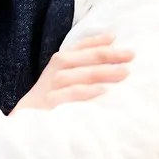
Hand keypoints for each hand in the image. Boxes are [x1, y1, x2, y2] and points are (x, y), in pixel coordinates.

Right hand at [12, 35, 132, 114]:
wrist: (28, 121)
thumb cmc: (54, 99)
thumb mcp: (68, 80)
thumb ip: (85, 69)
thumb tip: (117, 62)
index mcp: (60, 63)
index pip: (78, 47)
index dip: (96, 40)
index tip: (115, 37)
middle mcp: (55, 72)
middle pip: (79, 58)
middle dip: (106, 55)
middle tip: (130, 55)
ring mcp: (51, 88)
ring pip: (75, 75)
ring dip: (100, 71)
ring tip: (124, 72)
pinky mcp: (49, 104)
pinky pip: (68, 95)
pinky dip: (85, 92)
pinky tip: (103, 91)